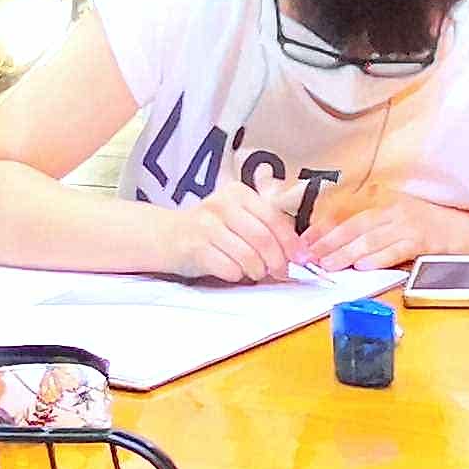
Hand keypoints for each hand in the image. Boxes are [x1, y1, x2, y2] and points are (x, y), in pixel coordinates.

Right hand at [152, 181, 303, 283]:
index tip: (300, 259)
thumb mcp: (238, 218)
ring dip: (257, 271)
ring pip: (248, 256)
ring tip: (254, 273)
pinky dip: (236, 275)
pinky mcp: (195, 247)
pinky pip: (229, 268)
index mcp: (238, 193)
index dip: (290, 242)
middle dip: (277, 261)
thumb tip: (299, 253)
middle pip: (263, 238)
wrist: (167, 235)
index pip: (274, 218)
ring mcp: (206, 225)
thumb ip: (266, 228)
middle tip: (279, 272)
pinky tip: (232, 271)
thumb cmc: (210, 230)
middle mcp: (222, 204)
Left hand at [304, 192, 463, 273]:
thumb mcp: (397, 218)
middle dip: (328, 241)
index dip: (323, 227)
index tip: (305, 241)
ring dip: (346, 253)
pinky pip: (396, 249)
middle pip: (354, 225)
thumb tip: (335, 242)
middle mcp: (394, 208)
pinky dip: (378, 258)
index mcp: (385, 200)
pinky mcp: (424, 240)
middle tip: (309, 256)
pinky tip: (362, 266)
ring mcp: (409, 223)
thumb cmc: (429, 226)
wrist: (467, 230)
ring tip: (328, 264)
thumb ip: (370, 226)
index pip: (347, 212)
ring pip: (371, 239)